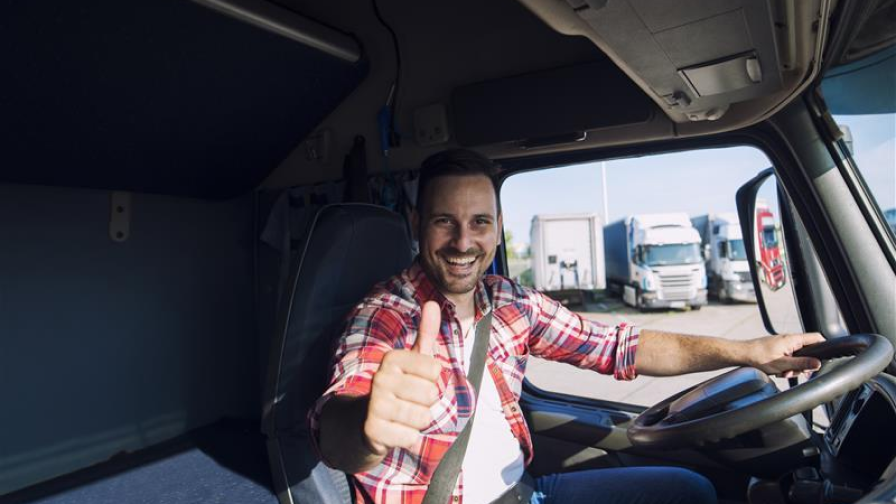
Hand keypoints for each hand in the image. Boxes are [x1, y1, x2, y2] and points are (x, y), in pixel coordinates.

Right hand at [363, 301, 442, 454]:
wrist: (366, 422)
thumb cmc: (400, 387)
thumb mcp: (413, 359)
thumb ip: (425, 332)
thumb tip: (433, 302)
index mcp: (392, 358)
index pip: (436, 369)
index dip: (433, 380)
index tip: (417, 381)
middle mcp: (380, 378)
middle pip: (431, 394)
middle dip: (427, 403)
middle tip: (410, 402)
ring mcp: (374, 403)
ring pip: (422, 417)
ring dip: (418, 422)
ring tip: (404, 417)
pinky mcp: (372, 429)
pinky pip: (411, 437)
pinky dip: (409, 439)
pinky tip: (396, 431)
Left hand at [747, 332, 825, 377]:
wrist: (741, 355)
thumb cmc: (758, 357)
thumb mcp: (783, 363)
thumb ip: (802, 363)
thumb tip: (817, 364)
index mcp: (793, 340)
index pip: (816, 338)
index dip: (823, 348)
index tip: (822, 360)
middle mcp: (789, 340)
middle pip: (807, 352)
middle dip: (802, 365)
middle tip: (792, 371)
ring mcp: (783, 345)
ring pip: (797, 358)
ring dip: (791, 368)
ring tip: (781, 372)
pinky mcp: (777, 350)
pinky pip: (788, 359)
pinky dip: (784, 367)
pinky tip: (776, 371)